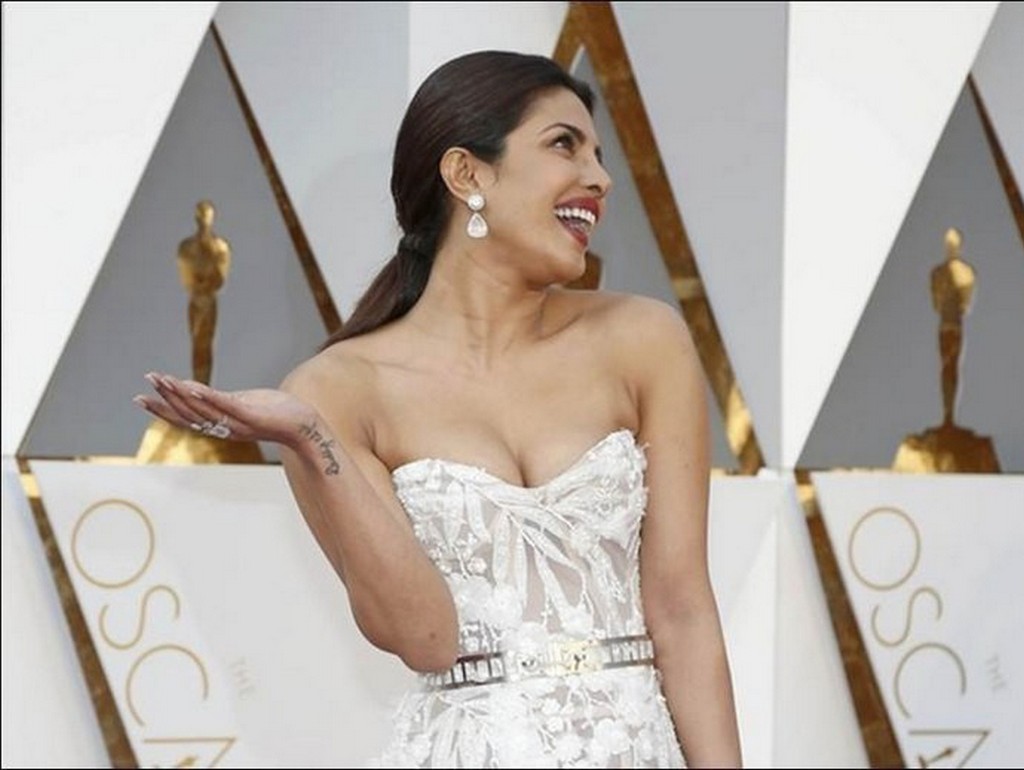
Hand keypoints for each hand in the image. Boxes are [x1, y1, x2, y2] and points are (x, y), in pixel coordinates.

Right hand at [134, 372, 318, 448]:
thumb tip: (198, 390)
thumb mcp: (243, 405)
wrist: (305, 426)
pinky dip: (208, 397)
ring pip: (202, 409)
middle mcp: (224, 428)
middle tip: (147, 381)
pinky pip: (226, 406)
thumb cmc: (276, 413)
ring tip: (164, 379)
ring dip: (181, 394)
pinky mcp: (252, 415)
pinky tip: (193, 387)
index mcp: (220, 426)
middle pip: (187, 414)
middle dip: (166, 398)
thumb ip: (222, 401)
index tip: (140, 398)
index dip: (161, 410)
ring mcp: (237, 422)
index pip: (184, 419)